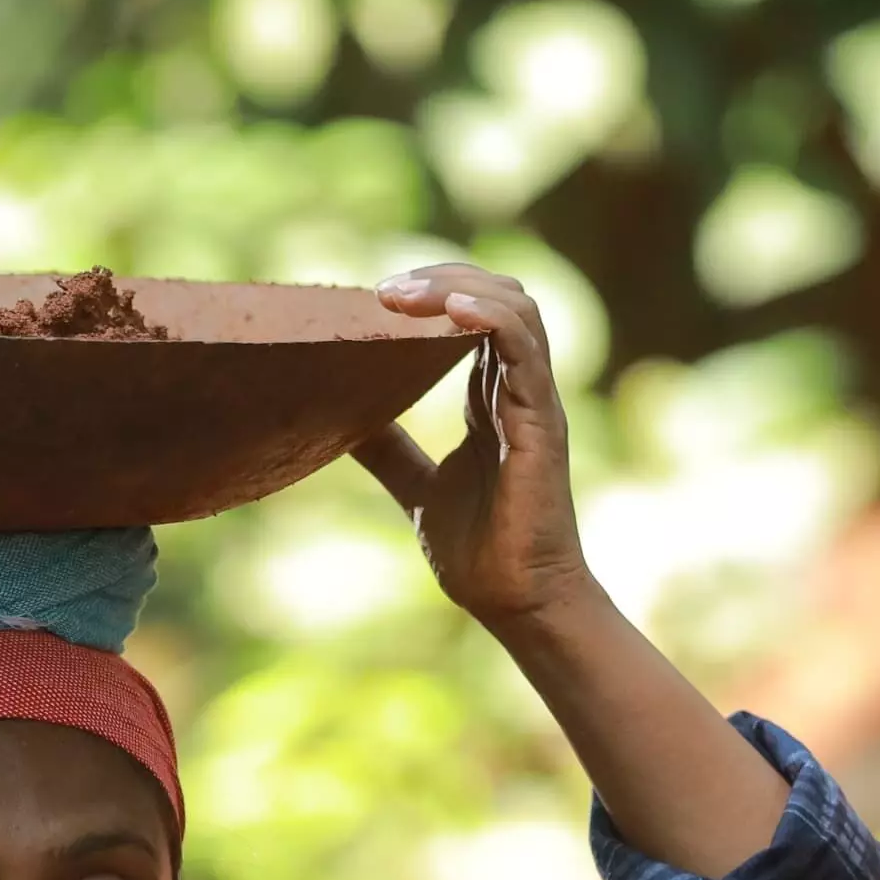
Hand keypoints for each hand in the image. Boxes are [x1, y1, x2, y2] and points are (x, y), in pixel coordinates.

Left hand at [358, 263, 605, 633]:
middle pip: (495, 296)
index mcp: (490, 398)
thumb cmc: (480, 551)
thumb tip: (338, 424)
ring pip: (515, 308)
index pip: (472, 316)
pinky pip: (525, 347)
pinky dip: (491, 316)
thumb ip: (389, 450)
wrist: (516, 602)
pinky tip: (451, 307)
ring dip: (458, 286)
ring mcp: (533, 400)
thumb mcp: (417, 487)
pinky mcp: (541, 420)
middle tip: (381, 290)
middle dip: (440, 278)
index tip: (374, 299)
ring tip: (404, 293)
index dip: (431, 294)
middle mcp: (516, 389)